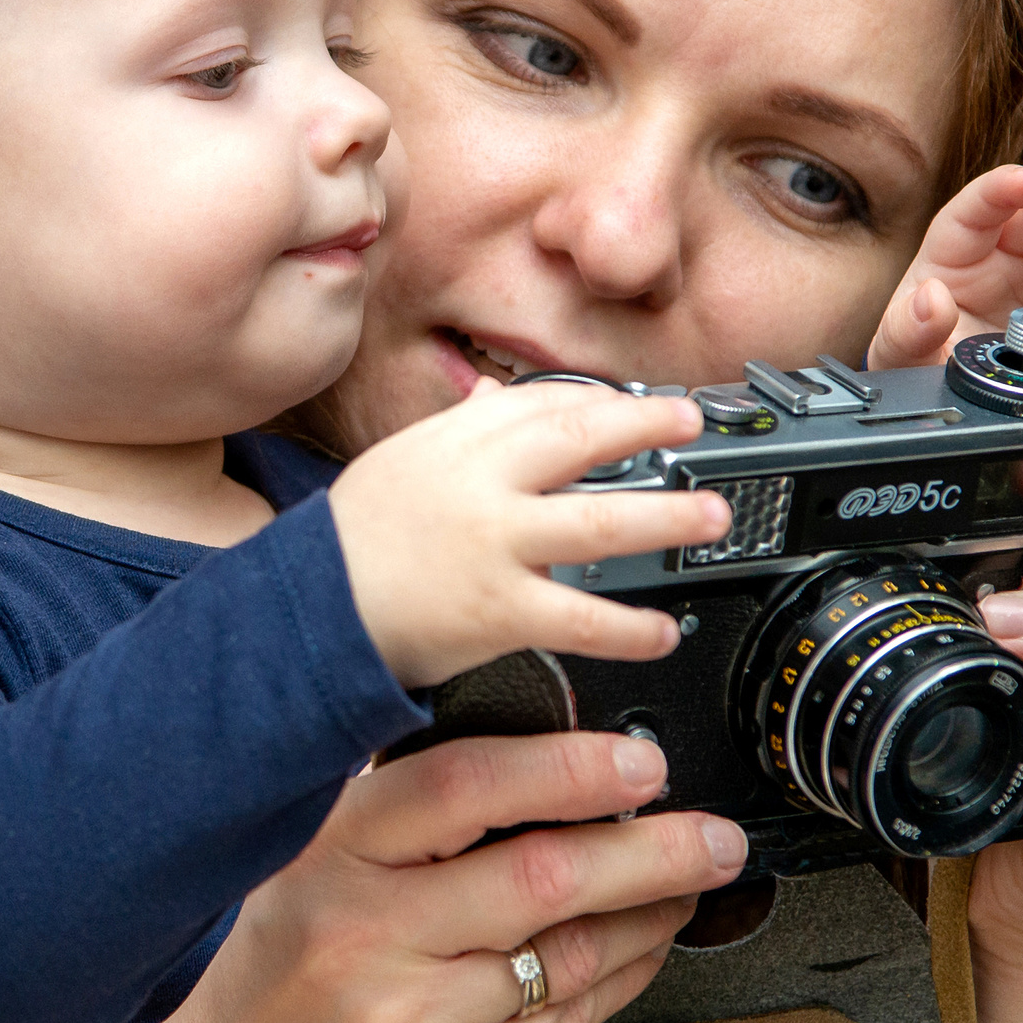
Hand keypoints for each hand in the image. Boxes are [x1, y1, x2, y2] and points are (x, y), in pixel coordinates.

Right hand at [150, 728, 749, 1022]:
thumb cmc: (268, 992)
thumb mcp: (303, 876)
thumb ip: (395, 818)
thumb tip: (530, 755)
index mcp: (330, 863)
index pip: (460, 788)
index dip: (565, 767)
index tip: (635, 760)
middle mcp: (367, 940)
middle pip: (541, 877)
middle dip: (650, 848)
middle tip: (710, 832)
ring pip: (570, 958)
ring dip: (652, 916)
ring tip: (690, 882)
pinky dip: (619, 982)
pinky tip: (642, 951)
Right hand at [328, 380, 727, 689]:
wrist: (308, 614)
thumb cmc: (349, 544)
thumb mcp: (397, 464)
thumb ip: (456, 430)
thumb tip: (496, 391)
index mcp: (453, 444)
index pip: (538, 404)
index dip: (598, 402)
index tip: (638, 403)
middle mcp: (479, 486)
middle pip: (578, 439)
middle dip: (645, 424)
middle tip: (692, 420)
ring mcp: (494, 547)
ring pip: (601, 523)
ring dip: (668, 518)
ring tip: (714, 514)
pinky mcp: (500, 611)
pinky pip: (582, 618)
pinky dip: (631, 628)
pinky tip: (663, 631)